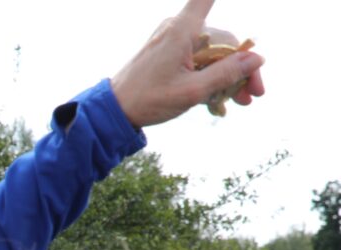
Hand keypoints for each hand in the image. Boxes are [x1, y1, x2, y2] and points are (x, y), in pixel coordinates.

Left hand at [110, 0, 264, 127]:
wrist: (115, 110)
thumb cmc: (147, 99)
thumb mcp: (191, 91)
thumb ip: (226, 74)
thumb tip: (257, 59)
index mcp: (182, 31)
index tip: (232, 16)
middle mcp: (179, 30)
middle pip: (223, 40)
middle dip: (242, 66)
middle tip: (255, 92)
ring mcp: (175, 42)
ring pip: (215, 54)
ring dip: (230, 76)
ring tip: (243, 100)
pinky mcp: (172, 55)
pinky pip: (201, 61)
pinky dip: (213, 78)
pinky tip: (224, 99)